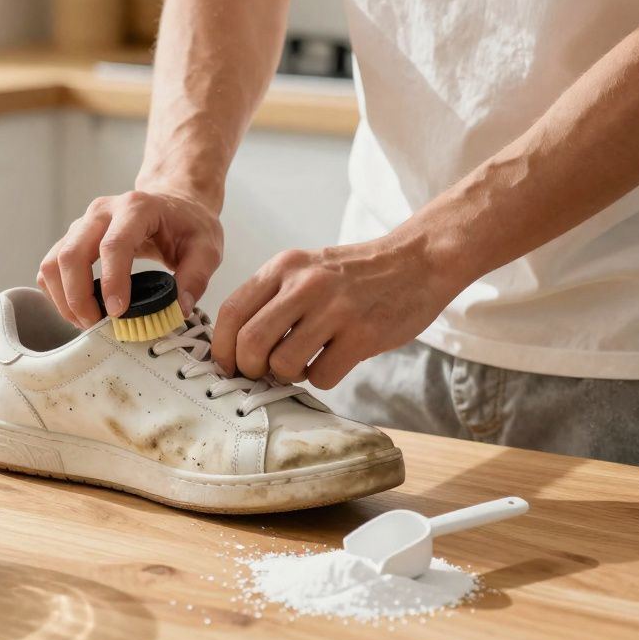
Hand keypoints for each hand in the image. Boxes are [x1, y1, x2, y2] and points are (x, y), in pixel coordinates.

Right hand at [39, 188, 223, 327]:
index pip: (113, 245)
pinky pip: (50, 267)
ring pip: (53, 262)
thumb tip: (177, 309)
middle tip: (98, 326)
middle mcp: (102, 211)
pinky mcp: (72, 238)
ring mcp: (82, 224)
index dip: (111, 282)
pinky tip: (80, 309)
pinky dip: (58, 293)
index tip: (118, 314)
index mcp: (136, 208)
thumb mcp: (207, 248)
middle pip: (71, 254)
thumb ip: (196, 278)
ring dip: (64, 299)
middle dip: (78, 297)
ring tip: (88, 322)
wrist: (174, 203)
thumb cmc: (189, 224)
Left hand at [210, 234, 464, 388]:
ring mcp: (336, 309)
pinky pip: (322, 376)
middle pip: (251, 343)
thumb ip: (270, 299)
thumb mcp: (304, 269)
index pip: (232, 312)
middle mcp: (305, 285)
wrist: (417, 261)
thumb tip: (235, 347)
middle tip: (262, 372)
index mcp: (283, 267)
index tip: (226, 365)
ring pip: (283, 364)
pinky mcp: (363, 335)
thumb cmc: (353, 275)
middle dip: (250, 369)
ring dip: (288, 375)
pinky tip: (333, 361)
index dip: (221, 347)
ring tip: (304, 362)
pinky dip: (322, 378)